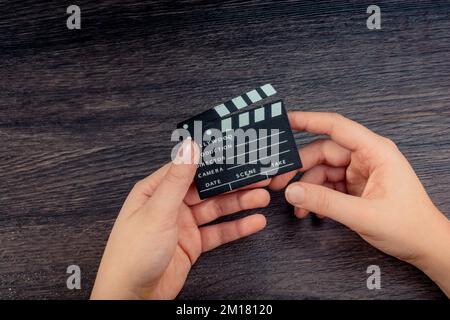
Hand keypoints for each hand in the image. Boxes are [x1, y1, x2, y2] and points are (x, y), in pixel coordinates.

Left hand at [91, 139, 269, 298]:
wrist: (133, 296)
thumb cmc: (133, 254)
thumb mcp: (157, 211)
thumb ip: (177, 180)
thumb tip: (188, 147)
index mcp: (156, 191)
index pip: (189, 169)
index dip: (212, 161)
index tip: (234, 153)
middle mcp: (170, 205)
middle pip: (207, 189)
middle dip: (232, 184)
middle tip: (257, 177)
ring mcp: (183, 225)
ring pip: (216, 209)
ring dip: (239, 204)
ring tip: (261, 198)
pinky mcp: (193, 243)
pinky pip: (218, 232)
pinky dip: (236, 227)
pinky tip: (253, 222)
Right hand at [270, 112, 449, 296]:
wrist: (424, 245)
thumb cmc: (409, 225)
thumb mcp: (363, 214)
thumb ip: (326, 202)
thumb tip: (293, 191)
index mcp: (375, 152)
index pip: (336, 127)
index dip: (308, 120)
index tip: (285, 120)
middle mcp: (366, 157)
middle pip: (323, 152)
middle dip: (299, 167)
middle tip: (279, 181)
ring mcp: (359, 171)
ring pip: (322, 170)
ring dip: (306, 187)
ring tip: (297, 206)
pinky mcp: (355, 186)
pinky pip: (327, 184)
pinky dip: (315, 196)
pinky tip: (310, 210)